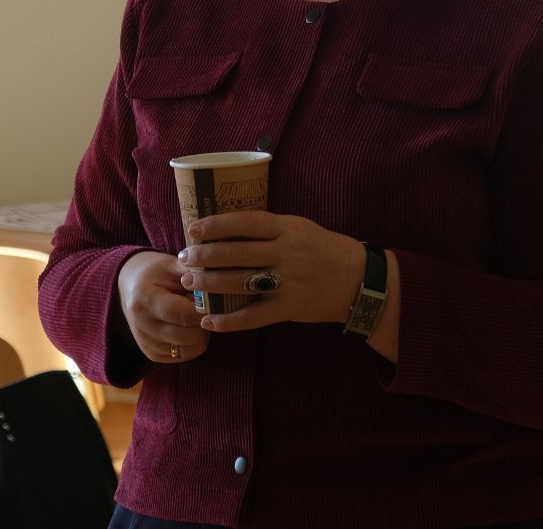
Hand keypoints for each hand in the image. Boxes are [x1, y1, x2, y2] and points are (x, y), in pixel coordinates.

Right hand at [115, 248, 211, 363]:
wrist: (131, 286)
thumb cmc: (155, 272)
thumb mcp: (171, 265)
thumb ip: (193, 273)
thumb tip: (217, 281)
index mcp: (144, 299)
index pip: (183, 314)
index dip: (205, 311)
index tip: (216, 302)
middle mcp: (141, 325)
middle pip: (188, 336)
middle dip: (206, 324)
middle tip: (210, 309)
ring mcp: (144, 342)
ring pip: (188, 350)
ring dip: (201, 336)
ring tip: (199, 317)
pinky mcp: (150, 354)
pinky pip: (182, 357)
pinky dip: (193, 345)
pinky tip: (190, 327)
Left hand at [177, 210, 361, 332]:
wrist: (360, 280)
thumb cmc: (325, 249)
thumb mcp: (300, 227)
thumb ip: (270, 228)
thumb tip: (230, 226)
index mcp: (287, 228)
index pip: (244, 222)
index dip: (216, 225)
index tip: (193, 229)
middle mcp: (285, 253)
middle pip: (236, 253)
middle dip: (204, 256)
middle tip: (183, 258)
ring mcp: (287, 282)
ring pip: (239, 282)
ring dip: (210, 283)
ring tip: (189, 282)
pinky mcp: (289, 307)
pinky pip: (253, 315)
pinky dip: (229, 320)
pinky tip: (209, 320)